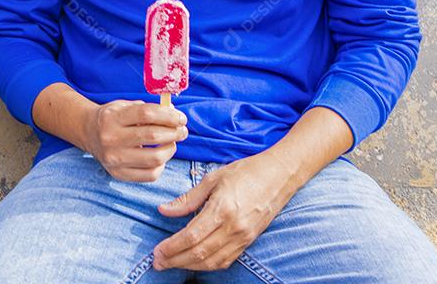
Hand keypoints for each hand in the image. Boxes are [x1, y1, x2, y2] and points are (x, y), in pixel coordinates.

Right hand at [84, 100, 187, 181]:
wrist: (89, 133)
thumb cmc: (113, 118)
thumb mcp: (125, 106)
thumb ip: (149, 109)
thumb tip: (175, 114)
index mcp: (112, 117)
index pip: (146, 114)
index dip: (169, 115)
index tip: (181, 118)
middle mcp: (110, 138)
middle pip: (152, 136)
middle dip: (174, 133)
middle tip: (182, 131)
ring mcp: (113, 158)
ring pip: (154, 158)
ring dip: (170, 150)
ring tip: (172, 143)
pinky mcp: (118, 174)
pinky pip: (149, 175)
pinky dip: (161, 166)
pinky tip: (160, 157)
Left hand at [153, 151, 297, 270]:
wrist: (279, 175)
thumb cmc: (245, 172)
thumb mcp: (213, 179)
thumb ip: (188, 199)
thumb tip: (163, 210)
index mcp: (222, 209)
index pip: (191, 236)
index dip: (171, 248)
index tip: (156, 252)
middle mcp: (234, 228)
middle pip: (199, 253)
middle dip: (175, 261)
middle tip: (157, 263)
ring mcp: (243, 237)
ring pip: (212, 261)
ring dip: (189, 266)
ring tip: (171, 264)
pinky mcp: (249, 241)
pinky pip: (225, 260)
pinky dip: (207, 265)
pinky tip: (194, 262)